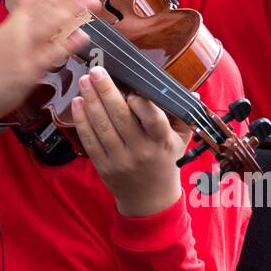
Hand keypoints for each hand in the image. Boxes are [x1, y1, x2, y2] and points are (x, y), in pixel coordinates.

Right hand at [0, 0, 100, 127]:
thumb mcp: (5, 29)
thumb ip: (23, 5)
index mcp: (16, 21)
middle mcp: (20, 31)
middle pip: (47, 6)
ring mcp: (23, 50)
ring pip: (48, 26)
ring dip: (69, 11)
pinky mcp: (27, 71)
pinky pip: (48, 55)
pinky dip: (64, 45)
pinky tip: (80, 37)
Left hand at [70, 65, 187, 216]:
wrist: (150, 199)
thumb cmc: (165, 161)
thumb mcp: (181, 141)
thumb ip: (183, 116)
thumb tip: (193, 92)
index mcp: (162, 142)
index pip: (154, 121)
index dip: (142, 105)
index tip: (132, 89)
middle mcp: (141, 151)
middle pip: (121, 118)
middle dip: (106, 91)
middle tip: (96, 71)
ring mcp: (119, 160)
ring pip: (102, 127)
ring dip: (91, 101)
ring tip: (84, 81)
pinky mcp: (103, 166)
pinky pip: (90, 141)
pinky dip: (82, 120)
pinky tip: (77, 103)